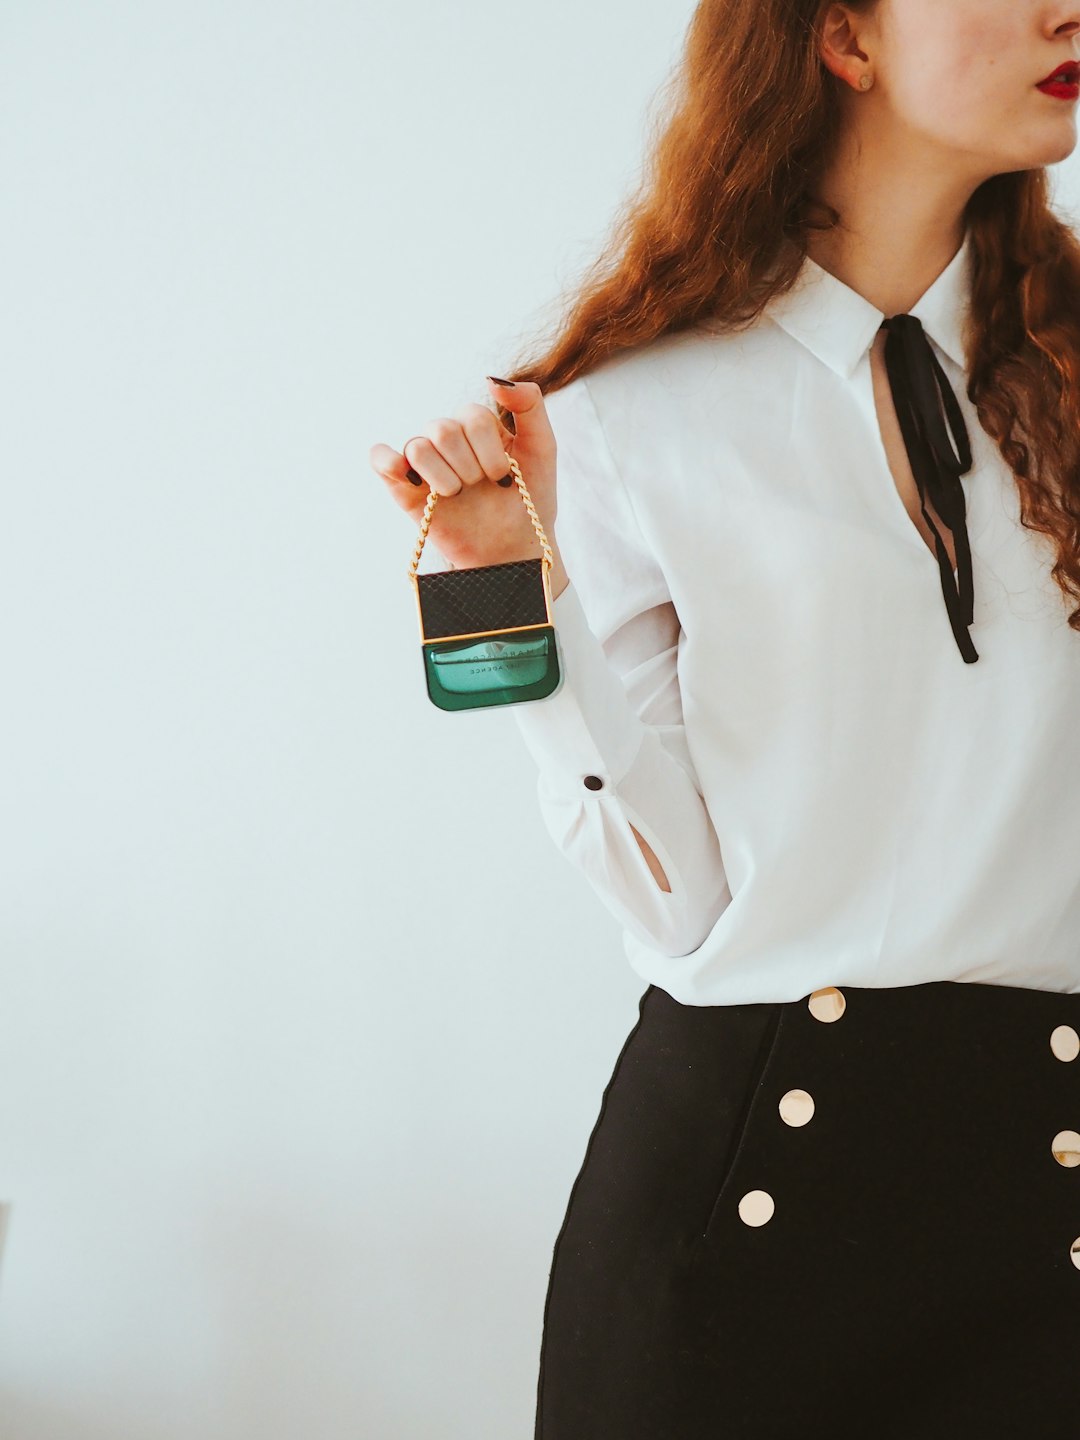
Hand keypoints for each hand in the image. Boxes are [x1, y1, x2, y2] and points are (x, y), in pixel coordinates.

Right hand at [370, 377, 567, 593]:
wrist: (513, 551)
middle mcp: (448, 441)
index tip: (503, 475)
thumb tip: (492, 380)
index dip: (488, 449)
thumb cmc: (529, 501)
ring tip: (457, 495)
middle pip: (442, 429)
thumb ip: (529, 407)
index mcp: (477, 426)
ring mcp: (425, 464)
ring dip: (444, 477)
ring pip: (417, 447)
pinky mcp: (404, 488)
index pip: (471, 416)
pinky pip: (380, 458)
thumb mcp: (542, 450)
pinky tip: (405, 474)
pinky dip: (387, 460)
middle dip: (468, 466)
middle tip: (480, 487)